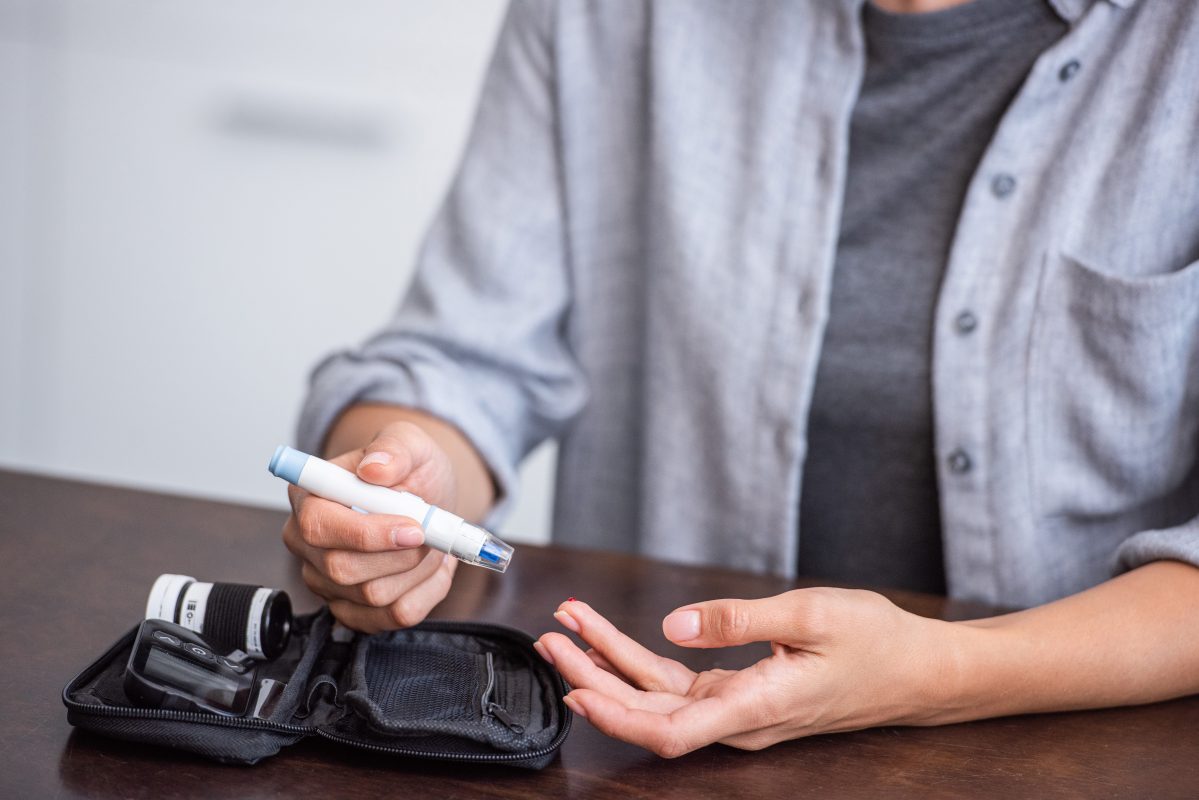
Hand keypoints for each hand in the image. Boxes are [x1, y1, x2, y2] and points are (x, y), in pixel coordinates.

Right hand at [282, 421, 459, 631]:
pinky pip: (393, 617)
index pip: (319, 528)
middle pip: (343, 570)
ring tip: (432, 542)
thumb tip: (375, 468)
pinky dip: (426, 592)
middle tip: (430, 531)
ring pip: (374, 597)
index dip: (368, 534)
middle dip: (402, 555)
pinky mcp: (352, 609)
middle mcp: (307, 543)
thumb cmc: (409, 469)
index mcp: (309, 497)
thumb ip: (393, 449)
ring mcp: (325, 581)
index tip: (414, 529)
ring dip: (419, 570)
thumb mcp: (409, 442)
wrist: (427, 495)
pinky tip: (431, 567)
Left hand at [534, 590, 962, 756]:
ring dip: (609, 662)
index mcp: (757, 706)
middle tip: (551, 638)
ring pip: (656, 694)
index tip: (575, 690)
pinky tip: (609, 634)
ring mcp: (736, 708)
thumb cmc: (873, 641)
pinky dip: (638, 656)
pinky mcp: (737, 692)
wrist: (915, 669)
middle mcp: (739, 717)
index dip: (617, 717)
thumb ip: (739, 620)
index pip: (672, 731)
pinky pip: (675, 681)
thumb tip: (672, 623)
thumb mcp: (811, 614)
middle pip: (649, 712)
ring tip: (567, 624)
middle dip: (593, 677)